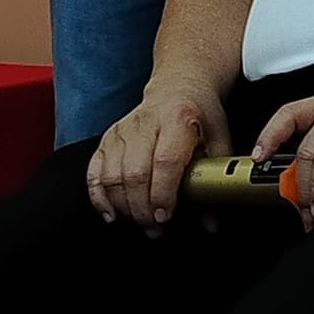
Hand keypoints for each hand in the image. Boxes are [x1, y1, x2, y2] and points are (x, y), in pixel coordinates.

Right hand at [86, 88, 231, 229]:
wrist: (179, 85)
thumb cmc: (200, 115)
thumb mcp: (219, 140)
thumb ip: (216, 179)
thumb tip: (212, 221)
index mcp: (178, 118)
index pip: (165, 161)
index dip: (163, 193)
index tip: (166, 216)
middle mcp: (146, 122)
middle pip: (136, 173)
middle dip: (143, 209)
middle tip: (155, 228)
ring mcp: (123, 129)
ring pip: (113, 175)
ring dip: (123, 207)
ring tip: (140, 222)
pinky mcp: (108, 137)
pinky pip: (94, 172)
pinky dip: (99, 197)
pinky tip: (112, 214)